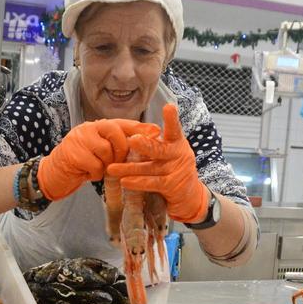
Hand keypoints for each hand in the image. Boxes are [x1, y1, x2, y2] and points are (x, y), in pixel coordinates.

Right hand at [37, 119, 159, 200]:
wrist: (53, 173)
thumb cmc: (81, 163)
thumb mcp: (101, 152)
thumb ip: (117, 145)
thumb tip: (146, 140)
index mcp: (97, 126)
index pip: (121, 123)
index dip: (139, 127)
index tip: (157, 131)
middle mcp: (88, 128)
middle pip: (115, 132)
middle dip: (122, 149)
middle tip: (118, 162)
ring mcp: (79, 139)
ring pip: (106, 150)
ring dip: (106, 165)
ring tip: (100, 169)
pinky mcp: (72, 153)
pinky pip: (95, 165)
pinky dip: (95, 174)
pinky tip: (89, 174)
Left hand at [107, 103, 207, 222]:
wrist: (189, 196)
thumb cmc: (172, 169)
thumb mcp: (167, 153)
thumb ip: (154, 144)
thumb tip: (129, 134)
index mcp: (177, 142)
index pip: (174, 129)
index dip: (172, 119)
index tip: (169, 107)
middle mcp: (178, 154)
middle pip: (159, 149)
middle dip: (145, 145)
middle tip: (132, 140)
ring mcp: (176, 171)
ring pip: (149, 168)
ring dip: (129, 168)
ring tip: (112, 168)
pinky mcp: (172, 186)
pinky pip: (152, 183)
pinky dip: (137, 182)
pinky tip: (124, 181)